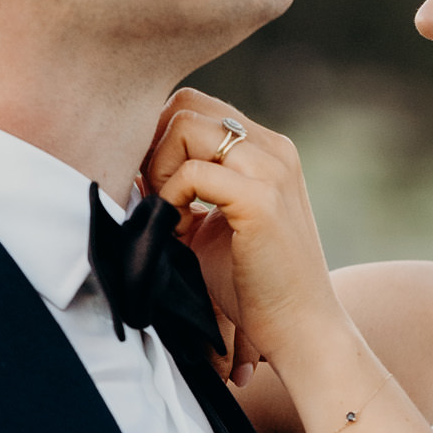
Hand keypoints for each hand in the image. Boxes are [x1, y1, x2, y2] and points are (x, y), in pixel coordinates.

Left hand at [147, 91, 353, 386]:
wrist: (301, 328)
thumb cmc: (254, 283)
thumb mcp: (215, 220)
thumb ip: (186, 185)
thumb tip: (130, 164)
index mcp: (268, 149)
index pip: (196, 107)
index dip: (162, 140)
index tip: (158, 190)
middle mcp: (274, 149)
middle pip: (186, 104)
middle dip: (156, 147)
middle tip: (158, 199)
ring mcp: (271, 170)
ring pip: (185, 127)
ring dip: (162, 170)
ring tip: (171, 217)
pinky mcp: (261, 200)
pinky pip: (191, 172)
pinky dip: (172, 198)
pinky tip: (181, 231)